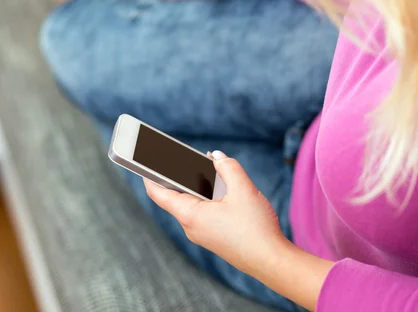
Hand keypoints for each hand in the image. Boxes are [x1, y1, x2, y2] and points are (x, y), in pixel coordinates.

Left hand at [143, 150, 287, 275]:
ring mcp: (202, 234)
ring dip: (200, 187)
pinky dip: (209, 199)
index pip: (158, 193)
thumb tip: (216, 157)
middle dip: (182, 175)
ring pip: (193, 205)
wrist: (271, 261)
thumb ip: (228, 167)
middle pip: (177, 196)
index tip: (146, 159)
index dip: (149, 174)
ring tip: (212, 170)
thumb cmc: (255, 228)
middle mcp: (191, 227)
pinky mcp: (213, 238)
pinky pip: (204, 214)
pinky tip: (225, 192)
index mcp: (191, 215)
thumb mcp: (244, 189)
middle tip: (187, 157)